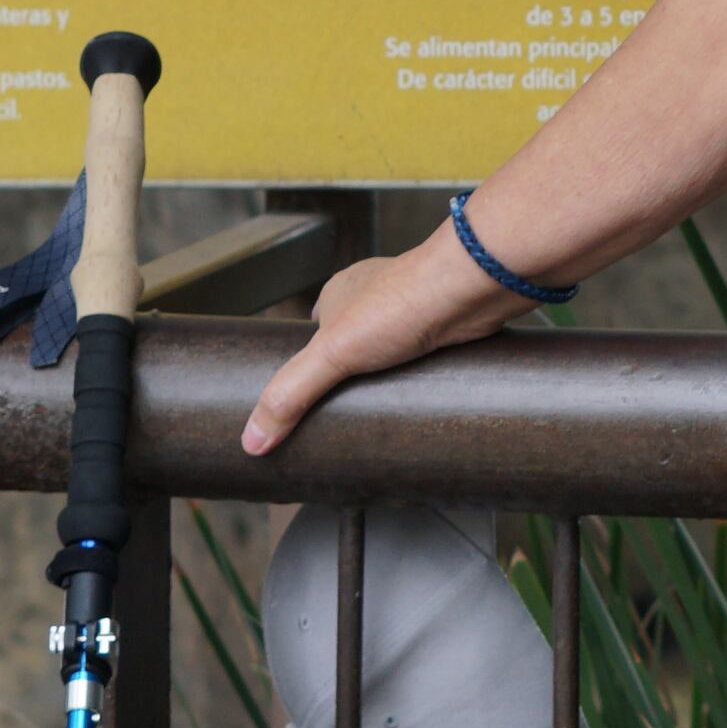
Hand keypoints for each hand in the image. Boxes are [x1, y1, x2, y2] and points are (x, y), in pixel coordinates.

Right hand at [241, 237, 523, 457]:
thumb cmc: (404, 302)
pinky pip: (422, 358)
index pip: (311, 334)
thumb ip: (291, 393)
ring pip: (390, 353)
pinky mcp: (443, 325)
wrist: (473, 288)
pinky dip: (418, 377)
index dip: (308, 367)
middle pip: (352, 346)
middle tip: (342, 417)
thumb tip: (253, 439)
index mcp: (338, 293)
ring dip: (386, 379)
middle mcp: (374, 296)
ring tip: (379, 415)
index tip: (303, 401)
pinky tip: (417, 399)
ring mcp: (411, 310)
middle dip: (349, 378)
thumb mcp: (333, 353)